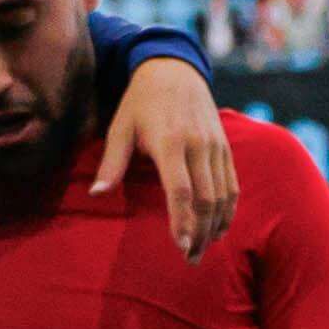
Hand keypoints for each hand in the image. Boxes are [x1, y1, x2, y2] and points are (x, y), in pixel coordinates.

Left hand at [89, 55, 241, 259]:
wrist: (174, 70)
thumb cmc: (140, 102)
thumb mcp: (120, 127)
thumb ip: (112, 163)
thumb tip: (96, 195)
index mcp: (170, 142)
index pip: (181, 190)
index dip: (182, 220)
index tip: (181, 247)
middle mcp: (198, 145)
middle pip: (206, 198)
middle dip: (201, 232)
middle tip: (191, 258)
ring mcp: (215, 146)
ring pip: (223, 195)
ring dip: (216, 225)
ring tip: (204, 249)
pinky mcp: (225, 147)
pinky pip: (232, 184)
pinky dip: (229, 209)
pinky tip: (219, 227)